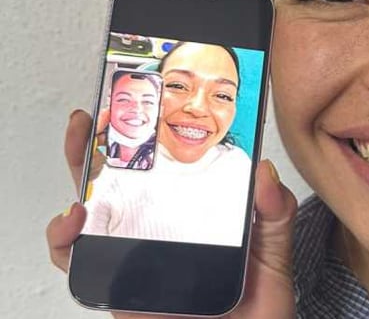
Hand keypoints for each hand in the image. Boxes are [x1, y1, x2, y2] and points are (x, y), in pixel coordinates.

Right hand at [47, 110, 298, 317]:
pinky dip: (66, 240)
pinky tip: (74, 222)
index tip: (145, 99)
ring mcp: (135, 249)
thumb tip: (265, 173)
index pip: (168, 161)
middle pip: (121, 174)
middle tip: (94, 113)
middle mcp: (160, 221)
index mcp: (195, 204)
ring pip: (93, 206)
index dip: (150, 130)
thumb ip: (274, 211)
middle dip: (100, 140)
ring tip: (81, 151)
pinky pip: (79, 261)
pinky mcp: (116, 283)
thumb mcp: (274, 247)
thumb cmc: (258, 301)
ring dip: (77, 174)